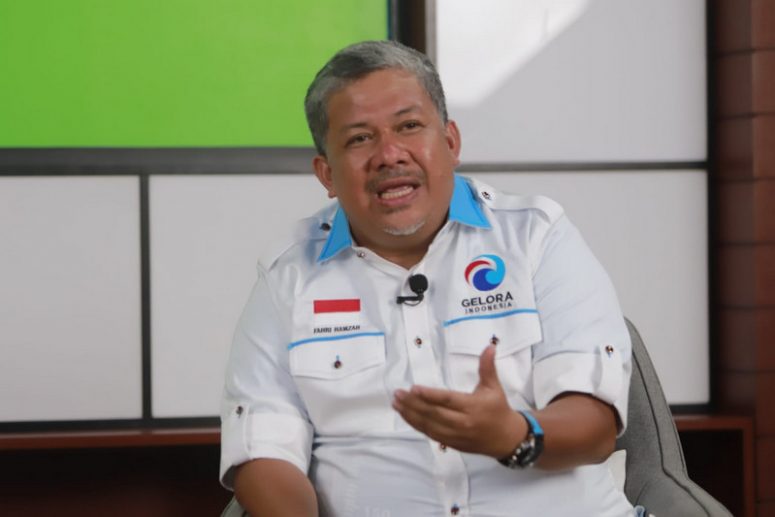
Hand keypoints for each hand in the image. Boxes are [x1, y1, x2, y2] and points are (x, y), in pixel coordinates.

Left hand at [392, 344, 525, 457]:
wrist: (507, 439)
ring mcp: (455, 435)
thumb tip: (489, 346)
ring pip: (429, 425)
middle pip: (434, 413)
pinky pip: (430, 434)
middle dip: (413, 404)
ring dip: (410, 415)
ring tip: (396, 403)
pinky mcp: (451, 443)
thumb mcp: (494, 387)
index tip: (413, 388)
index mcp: (472, 407)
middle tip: (398, 394)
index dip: (430, 395)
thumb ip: (487, 367)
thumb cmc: (498, 409)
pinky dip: (417, 425)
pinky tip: (406, 416)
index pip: (447, 400)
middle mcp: (462, 422)